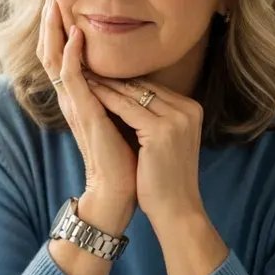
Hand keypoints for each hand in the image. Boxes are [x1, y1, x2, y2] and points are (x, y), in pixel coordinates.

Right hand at [37, 0, 136, 208]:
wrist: (119, 189)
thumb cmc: (123, 157)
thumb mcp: (117, 116)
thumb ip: (112, 96)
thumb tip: (123, 77)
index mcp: (77, 98)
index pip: (61, 56)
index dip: (59, 30)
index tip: (61, 4)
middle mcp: (69, 98)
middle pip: (50, 51)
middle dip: (50, 23)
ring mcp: (74, 104)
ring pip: (54, 59)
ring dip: (54, 30)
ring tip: (55, 4)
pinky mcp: (83, 113)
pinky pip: (71, 77)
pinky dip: (71, 53)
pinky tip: (76, 34)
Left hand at [84, 76, 203, 218]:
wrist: (176, 210)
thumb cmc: (164, 178)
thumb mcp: (165, 140)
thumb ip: (156, 116)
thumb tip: (129, 95)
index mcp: (192, 109)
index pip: (151, 87)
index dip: (123, 80)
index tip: (99, 71)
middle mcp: (188, 110)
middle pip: (143, 86)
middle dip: (113, 77)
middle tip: (86, 64)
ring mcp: (177, 119)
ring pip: (132, 93)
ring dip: (105, 83)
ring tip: (82, 73)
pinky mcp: (162, 130)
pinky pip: (126, 108)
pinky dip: (105, 98)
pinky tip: (87, 91)